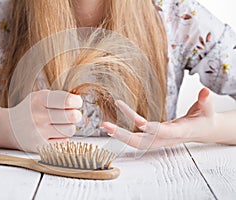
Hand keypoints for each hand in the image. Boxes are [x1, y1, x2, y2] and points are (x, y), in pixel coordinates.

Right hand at [0, 90, 82, 151]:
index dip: (76, 101)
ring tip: (61, 124)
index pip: (66, 100)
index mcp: (39, 100)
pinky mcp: (41, 147)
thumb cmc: (30, 110)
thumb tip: (79, 101)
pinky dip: (62, 137)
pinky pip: (64, 142)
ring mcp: (40, 133)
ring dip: (69, 127)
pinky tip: (54, 133)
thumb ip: (59, 97)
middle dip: (76, 115)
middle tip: (73, 114)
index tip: (76, 102)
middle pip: (72, 116)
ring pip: (70, 130)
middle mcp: (39, 116)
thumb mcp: (40, 97)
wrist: (9, 127)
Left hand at [101, 88, 217, 148]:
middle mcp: (165, 138)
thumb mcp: (208, 109)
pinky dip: (122, 135)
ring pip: (135, 142)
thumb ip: (205, 101)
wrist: (203, 131)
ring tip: (104, 125)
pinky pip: (136, 139)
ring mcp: (158, 140)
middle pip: (141, 141)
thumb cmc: (204, 119)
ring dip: (119, 135)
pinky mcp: (153, 138)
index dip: (151, 128)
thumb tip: (205, 90)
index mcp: (179, 132)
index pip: (163, 131)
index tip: (138, 122)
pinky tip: (111, 129)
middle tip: (106, 126)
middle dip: (123, 135)